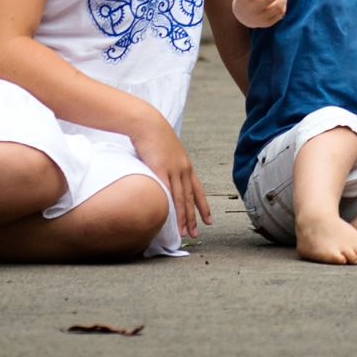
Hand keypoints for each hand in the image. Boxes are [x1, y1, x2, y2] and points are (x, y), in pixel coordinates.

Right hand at [129, 115, 211, 240]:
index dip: (203, 206)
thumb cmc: (155, 135)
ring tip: (184, 232)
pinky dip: (170, 206)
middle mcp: (183, 169)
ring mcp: (172, 170)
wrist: (147, 122)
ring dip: (183, 217)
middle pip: (190, 198)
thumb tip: (166, 175)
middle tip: (197, 233)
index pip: (198, 190)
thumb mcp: (168, 151)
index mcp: (186, 165)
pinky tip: (171, 217)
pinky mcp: (159, 169)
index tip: (208, 220)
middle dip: (194, 217)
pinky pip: (167, 191)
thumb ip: (170, 165)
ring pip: (181, 198)